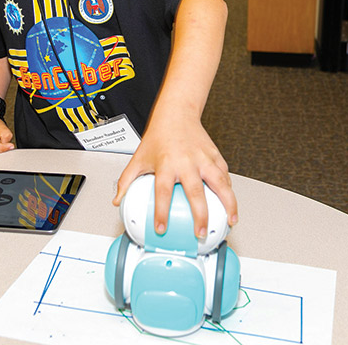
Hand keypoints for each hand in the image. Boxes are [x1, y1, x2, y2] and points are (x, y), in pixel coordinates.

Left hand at [112, 115, 236, 238]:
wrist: (177, 114)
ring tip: (230, 220)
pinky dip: (229, 189)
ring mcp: (203, 159)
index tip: (161, 228)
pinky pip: (225, 175)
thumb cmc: (159, 136)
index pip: (162, 192)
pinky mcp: (215, 155)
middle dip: (200, 215)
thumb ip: (127, 180)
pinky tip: (230, 201)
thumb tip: (117, 200)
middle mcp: (186, 162)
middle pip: (195, 192)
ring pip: (220, 183)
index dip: (161, 212)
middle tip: (200, 233)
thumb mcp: (139, 158)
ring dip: (227, 203)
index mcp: (166, 164)